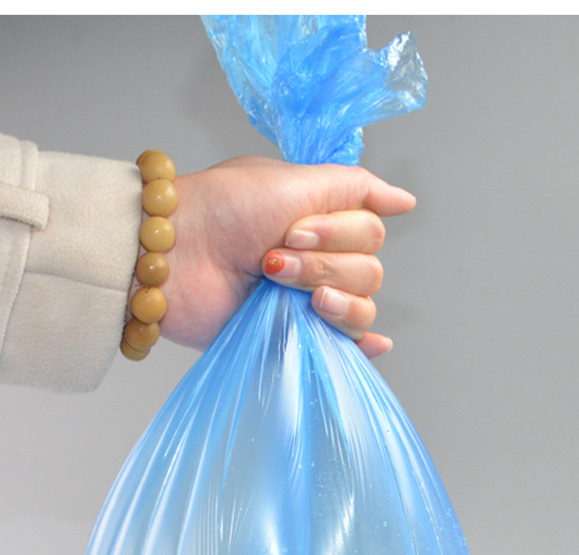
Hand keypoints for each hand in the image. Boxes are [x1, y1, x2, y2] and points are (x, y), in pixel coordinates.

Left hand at [145, 156, 415, 358]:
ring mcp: (306, 303)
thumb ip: (356, 188)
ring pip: (361, 309)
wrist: (173, 255)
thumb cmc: (222, 210)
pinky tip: (371, 345)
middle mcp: (321, 263)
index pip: (372, 234)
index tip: (293, 229)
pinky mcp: (291, 337)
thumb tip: (405, 201)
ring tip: (279, 288)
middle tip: (272, 259)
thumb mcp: (294, 180)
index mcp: (323, 224)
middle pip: (370, 273)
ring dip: (329, 298)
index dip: (339, 233)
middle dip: (324, 266)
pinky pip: (345, 348)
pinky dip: (362, 346)